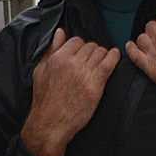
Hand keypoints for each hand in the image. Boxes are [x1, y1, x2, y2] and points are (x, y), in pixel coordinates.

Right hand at [21, 28, 120, 155]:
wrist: (50, 123)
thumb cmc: (45, 100)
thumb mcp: (41, 71)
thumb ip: (52, 50)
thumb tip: (60, 32)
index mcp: (58, 58)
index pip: (77, 41)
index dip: (81, 47)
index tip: (83, 53)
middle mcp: (72, 63)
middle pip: (91, 46)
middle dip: (93, 51)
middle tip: (93, 59)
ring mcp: (85, 73)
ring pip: (101, 52)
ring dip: (103, 55)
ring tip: (103, 61)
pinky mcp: (96, 84)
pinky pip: (109, 63)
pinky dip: (114, 57)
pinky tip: (115, 56)